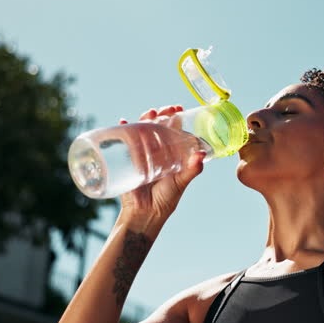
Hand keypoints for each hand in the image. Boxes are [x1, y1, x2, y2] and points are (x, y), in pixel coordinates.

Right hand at [118, 105, 205, 222]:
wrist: (144, 214)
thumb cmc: (166, 199)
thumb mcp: (180, 182)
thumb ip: (192, 170)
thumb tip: (201, 155)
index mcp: (171, 154)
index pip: (173, 131)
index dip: (175, 118)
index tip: (178, 109)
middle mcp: (156, 152)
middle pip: (156, 127)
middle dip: (159, 115)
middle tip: (162, 110)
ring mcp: (141, 154)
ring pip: (141, 131)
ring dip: (143, 119)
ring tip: (148, 113)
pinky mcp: (127, 160)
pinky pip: (123, 142)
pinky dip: (122, 131)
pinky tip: (124, 122)